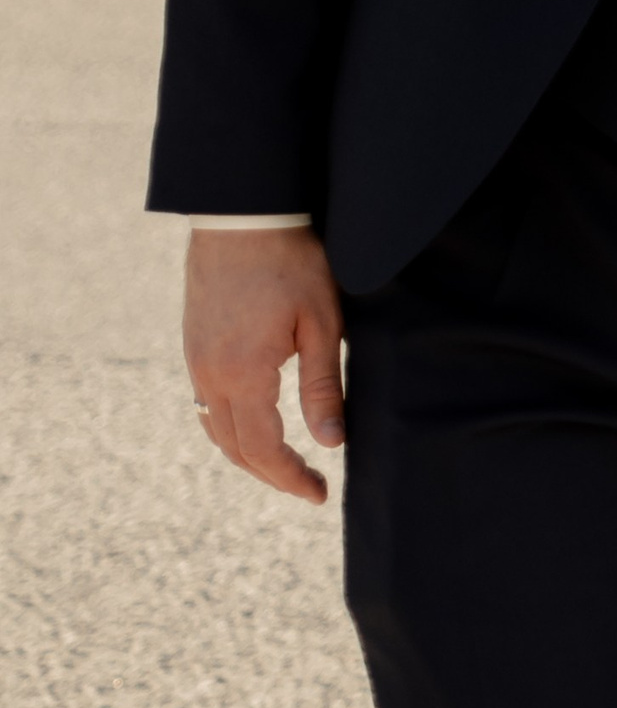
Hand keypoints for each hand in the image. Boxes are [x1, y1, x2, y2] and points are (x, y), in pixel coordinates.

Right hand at [183, 227, 345, 504]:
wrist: (243, 214)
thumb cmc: (292, 261)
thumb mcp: (321, 323)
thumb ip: (323, 386)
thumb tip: (332, 442)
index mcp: (243, 375)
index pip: (263, 449)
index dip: (291, 478)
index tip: (319, 493)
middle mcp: (209, 375)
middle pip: (234, 448)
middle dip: (270, 474)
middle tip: (307, 486)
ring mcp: (195, 360)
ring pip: (215, 429)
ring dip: (247, 454)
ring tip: (283, 463)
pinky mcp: (193, 343)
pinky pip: (205, 403)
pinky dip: (229, 427)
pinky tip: (253, 423)